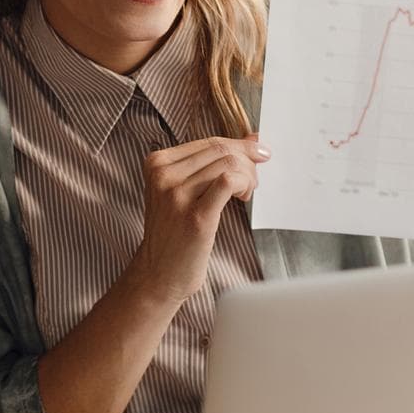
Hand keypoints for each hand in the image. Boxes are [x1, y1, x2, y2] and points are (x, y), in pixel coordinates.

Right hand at [124, 134, 268, 304]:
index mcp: (157, 164)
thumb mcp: (181, 191)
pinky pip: (228, 182)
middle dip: (247, 160)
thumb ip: (211, 164)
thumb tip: (253, 139)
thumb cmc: (174, 232)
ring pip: (228, 164)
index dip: (239, 146)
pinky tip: (242, 198)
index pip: (209, 142)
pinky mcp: (196, 216)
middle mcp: (163, 175)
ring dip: (247, 176)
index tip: (257, 154)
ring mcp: (177, 195)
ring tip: (245, 193)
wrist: (159, 273)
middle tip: (253, 179)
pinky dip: (244, 184)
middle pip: (220, 150)